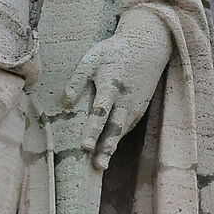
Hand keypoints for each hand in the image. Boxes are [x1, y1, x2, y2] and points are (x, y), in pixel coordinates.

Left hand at [62, 7, 172, 170]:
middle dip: (106, 148)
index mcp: (111, 87)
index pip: (100, 113)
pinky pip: (125, 127)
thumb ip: (77, 79)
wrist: (148, 47)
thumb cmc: (115, 51)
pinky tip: (106, 152)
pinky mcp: (139, 110)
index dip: (92, 130)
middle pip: (115, 128)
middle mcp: (125, 101)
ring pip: (121, 131)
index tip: (85, 146)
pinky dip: (117, 139)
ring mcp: (134, 107)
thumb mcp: (93, 58)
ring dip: (111, 148)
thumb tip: (65, 101)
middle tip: (98, 166)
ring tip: (100, 166)